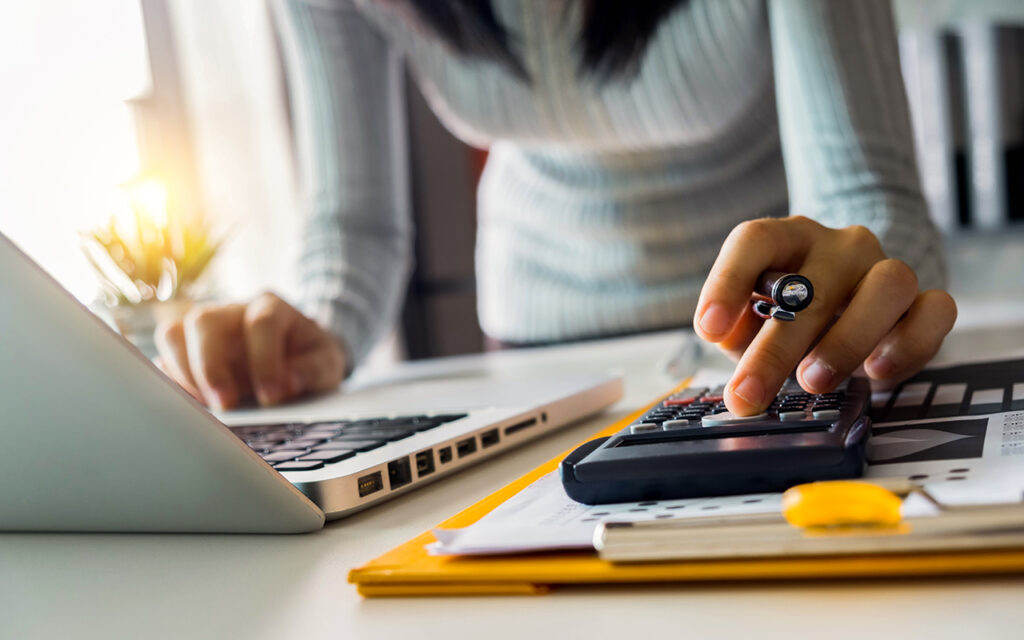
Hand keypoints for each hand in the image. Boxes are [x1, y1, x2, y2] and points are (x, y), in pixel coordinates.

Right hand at [154, 292, 346, 408]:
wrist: (297, 355)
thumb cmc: (309, 358)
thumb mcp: (327, 363)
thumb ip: (314, 370)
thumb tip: (289, 383)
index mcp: (271, 307)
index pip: (261, 322)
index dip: (265, 359)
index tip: (273, 396)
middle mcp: (232, 312)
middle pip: (204, 321)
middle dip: (211, 366)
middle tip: (226, 404)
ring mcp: (204, 330)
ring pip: (173, 335)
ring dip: (185, 374)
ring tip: (206, 407)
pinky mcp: (186, 351)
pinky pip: (163, 361)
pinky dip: (172, 385)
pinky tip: (192, 408)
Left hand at [694, 216, 956, 415]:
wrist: (851, 304)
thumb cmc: (790, 317)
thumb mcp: (753, 323)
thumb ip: (739, 334)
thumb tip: (734, 354)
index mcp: (787, 239)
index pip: (755, 240)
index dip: (727, 282)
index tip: (709, 330)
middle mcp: (839, 246)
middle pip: (811, 285)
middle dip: (774, 350)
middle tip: (748, 395)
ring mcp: (886, 268)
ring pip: (886, 286)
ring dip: (845, 341)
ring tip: (812, 382)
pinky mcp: (924, 301)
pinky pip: (936, 311)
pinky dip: (908, 344)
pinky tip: (877, 373)